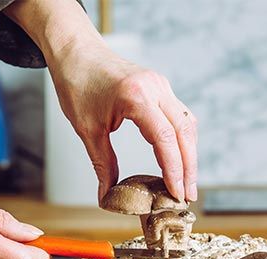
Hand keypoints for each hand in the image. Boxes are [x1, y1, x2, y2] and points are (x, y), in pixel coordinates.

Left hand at [3, 0, 196, 201]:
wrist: (76, 52)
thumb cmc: (77, 84)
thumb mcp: (87, 129)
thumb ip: (102, 163)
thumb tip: (108, 195)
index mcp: (136, 96)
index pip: (165, 138)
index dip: (174, 169)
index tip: (176, 193)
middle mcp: (155, 88)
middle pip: (184, 133)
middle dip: (188, 168)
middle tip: (187, 197)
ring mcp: (160, 85)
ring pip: (186, 124)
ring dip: (189, 155)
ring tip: (186, 184)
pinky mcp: (160, 87)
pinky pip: (179, 116)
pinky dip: (182, 140)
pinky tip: (179, 160)